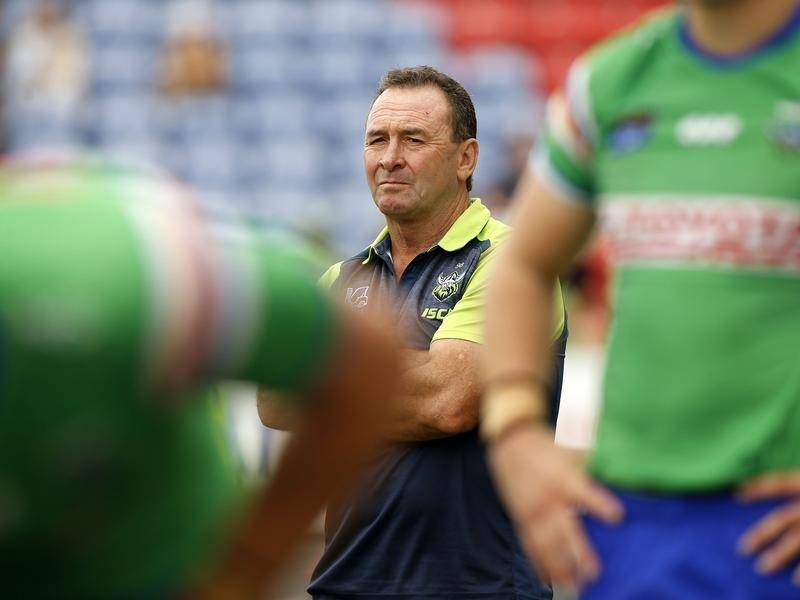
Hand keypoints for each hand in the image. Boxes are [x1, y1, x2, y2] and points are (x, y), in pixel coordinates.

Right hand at [487, 422, 622, 591]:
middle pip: (563, 529)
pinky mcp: (521, 518)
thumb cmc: (547, 445)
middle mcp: (547, 498)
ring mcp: (532, 511)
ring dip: (558, 566)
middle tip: (593, 572)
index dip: (600, 505)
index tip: (617, 516)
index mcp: (563, 478)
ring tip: (573, 586)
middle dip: (577, 552)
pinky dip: (538, 564)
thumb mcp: (570, 448)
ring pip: (544, 544)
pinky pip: (530, 545)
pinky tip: (548, 581)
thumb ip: (592, 464)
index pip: (583, 493)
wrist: (510, 440)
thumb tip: (619, 463)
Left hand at [738, 471, 799, 584]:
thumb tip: (780, 480)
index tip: (737, 494)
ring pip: (797, 540)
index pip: (779, 483)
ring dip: (779, 555)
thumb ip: (798, 484)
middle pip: (782, 518)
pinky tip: (796, 582)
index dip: (758, 488)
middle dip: (761, 534)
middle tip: (742, 549)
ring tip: (761, 568)